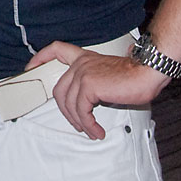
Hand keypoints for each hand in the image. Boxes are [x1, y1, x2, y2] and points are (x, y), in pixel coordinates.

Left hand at [25, 41, 168, 138]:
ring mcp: (83, 73)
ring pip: (68, 103)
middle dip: (65, 111)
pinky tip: (96, 130)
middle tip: (78, 123)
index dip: (40, 57)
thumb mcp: (109, 76)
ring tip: (90, 130)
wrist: (148, 72)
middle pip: (59, 90)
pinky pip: (81, 110)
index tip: (31, 67)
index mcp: (85, 58)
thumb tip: (89, 102)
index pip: (57, 50)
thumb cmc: (136, 76)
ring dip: (79, 122)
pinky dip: (87, 124)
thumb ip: (95, 83)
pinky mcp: (89, 85)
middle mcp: (82, 63)